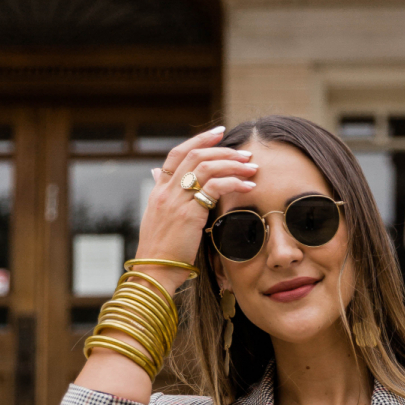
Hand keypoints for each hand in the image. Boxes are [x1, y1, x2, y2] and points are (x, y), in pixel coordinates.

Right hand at [135, 126, 257, 289]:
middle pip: (195, 156)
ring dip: (232, 164)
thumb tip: (160, 176)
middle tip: (244, 154)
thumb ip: (164, 197)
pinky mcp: (189, 213)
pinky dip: (234, 183)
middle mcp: (166, 191)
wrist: (154, 271)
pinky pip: (215, 187)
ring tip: (251, 168)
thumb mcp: (158, 218)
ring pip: (207, 167)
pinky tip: (248, 187)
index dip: (198, 140)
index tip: (218, 133)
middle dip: (223, 150)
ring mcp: (176, 201)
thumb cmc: (161, 252)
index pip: (177, 154)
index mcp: (158, 191)